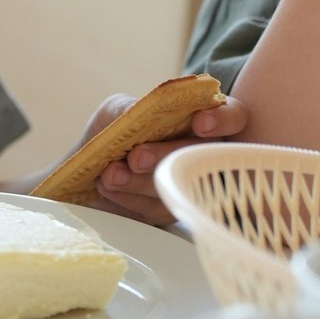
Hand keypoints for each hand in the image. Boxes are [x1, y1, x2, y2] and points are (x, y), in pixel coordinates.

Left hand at [92, 95, 248, 225]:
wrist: (87, 165)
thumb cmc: (112, 130)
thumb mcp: (116, 111)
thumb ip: (128, 110)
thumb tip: (140, 115)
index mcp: (198, 118)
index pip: (232, 116)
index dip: (223, 119)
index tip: (200, 123)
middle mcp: (201, 151)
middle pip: (204, 156)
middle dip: (168, 155)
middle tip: (137, 157)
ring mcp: (188, 183)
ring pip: (178, 185)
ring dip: (139, 181)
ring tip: (110, 174)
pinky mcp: (169, 209)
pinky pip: (155, 208)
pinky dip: (127, 197)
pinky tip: (107, 186)